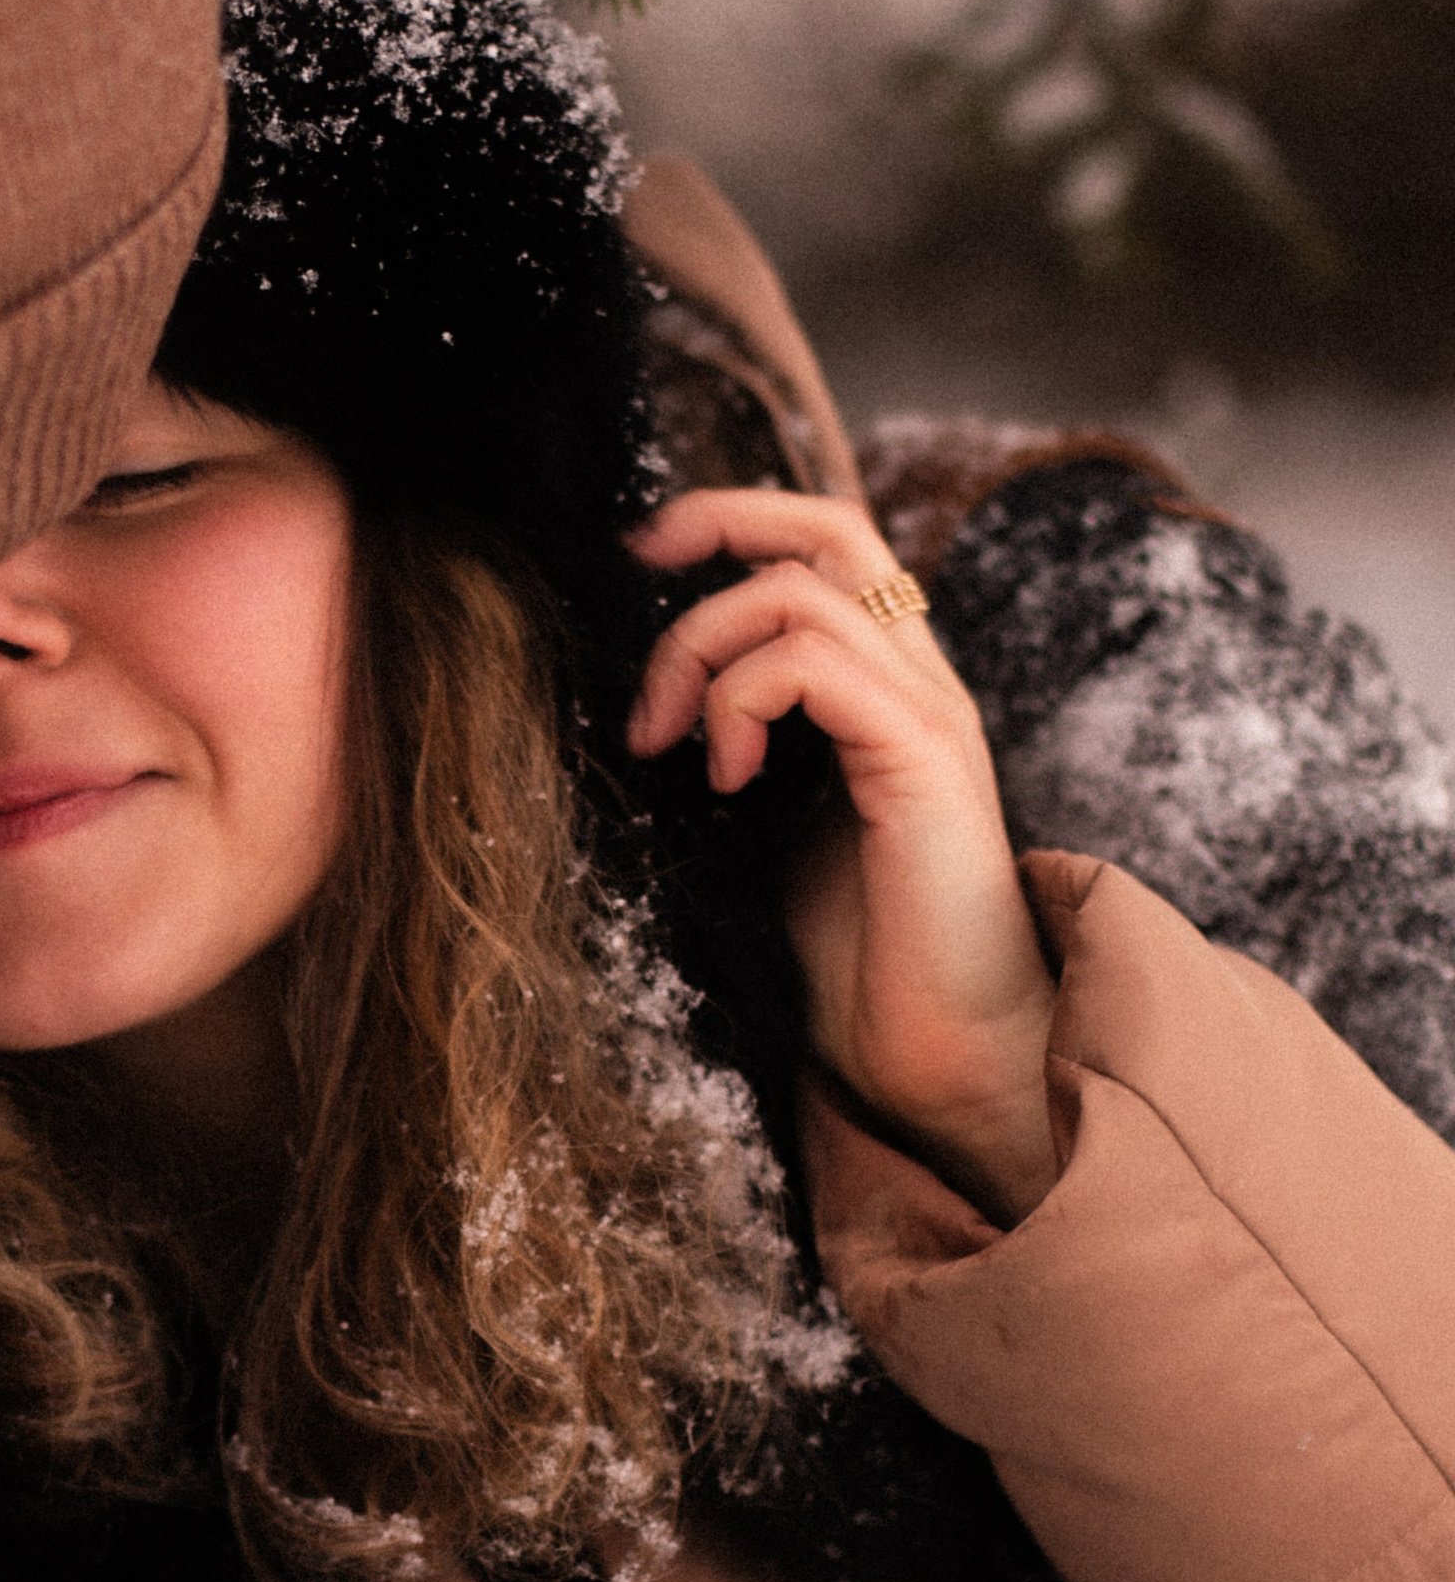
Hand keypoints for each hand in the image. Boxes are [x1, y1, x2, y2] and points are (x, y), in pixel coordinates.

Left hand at [625, 485, 1059, 1221]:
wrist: (945, 1061)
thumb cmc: (863, 968)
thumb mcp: (771, 834)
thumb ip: (740, 756)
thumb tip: (647, 717)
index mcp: (886, 695)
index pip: (827, 551)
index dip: (733, 523)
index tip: (642, 553)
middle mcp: (919, 687)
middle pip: (831, 527)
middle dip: (719, 521)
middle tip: (637, 568)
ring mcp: (929, 718)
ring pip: (802, 593)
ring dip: (702, 648)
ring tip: (671, 742)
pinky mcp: (924, 762)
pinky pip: (818, 665)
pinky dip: (742, 700)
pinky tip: (723, 778)